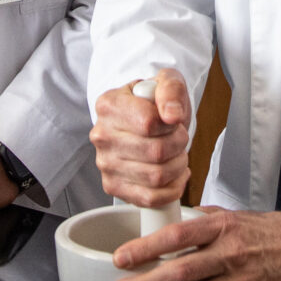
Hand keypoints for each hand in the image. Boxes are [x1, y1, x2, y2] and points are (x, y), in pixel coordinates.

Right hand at [91, 69, 191, 205]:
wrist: (144, 119)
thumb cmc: (155, 102)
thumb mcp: (167, 82)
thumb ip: (171, 90)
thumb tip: (172, 115)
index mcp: (108, 105)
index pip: (148, 123)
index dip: (171, 124)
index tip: (173, 120)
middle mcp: (101, 135)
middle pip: (155, 152)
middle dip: (179, 145)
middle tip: (180, 138)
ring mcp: (105, 163)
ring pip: (156, 177)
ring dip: (178, 167)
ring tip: (178, 155)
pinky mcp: (112, 186)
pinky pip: (150, 199)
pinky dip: (172, 190)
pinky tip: (175, 175)